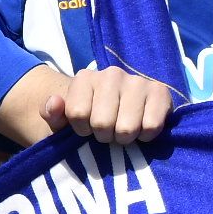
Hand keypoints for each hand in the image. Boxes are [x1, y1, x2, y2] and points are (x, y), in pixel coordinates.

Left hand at [50, 66, 174, 144]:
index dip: (81, 129)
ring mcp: (137, 81)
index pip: (77, 114)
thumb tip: (54, 103)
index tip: (85, 127)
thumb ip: (52, 114)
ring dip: (123, 139)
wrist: (116, 111)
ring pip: (126, 128)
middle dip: (103, 136)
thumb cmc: (85, 119)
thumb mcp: (61, 121)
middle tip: (107, 131)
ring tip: (122, 131)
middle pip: (102, 123)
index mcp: (85, 78)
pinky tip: (141, 129)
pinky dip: (145, 136)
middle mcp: (111, 74)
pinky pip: (151, 126)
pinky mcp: (160, 92)